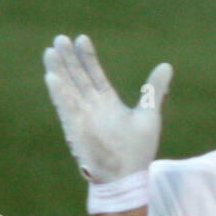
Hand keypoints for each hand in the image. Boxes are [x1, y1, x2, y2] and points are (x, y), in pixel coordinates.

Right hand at [43, 34, 171, 183]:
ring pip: (67, 89)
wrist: (126, 177)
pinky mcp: (75, 129)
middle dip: (68, 59)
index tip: (81, 38)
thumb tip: (166, 65)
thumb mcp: (149, 115)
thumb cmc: (138, 151)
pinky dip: (58, 93)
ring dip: (59, 70)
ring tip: (49, 51)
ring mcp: (82, 117)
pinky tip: (50, 76)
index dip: (87, 57)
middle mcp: (92, 107)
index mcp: (107, 102)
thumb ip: (154, 90)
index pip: (94, 74)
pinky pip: (65, 108)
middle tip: (59, 39)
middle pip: (77, 78)